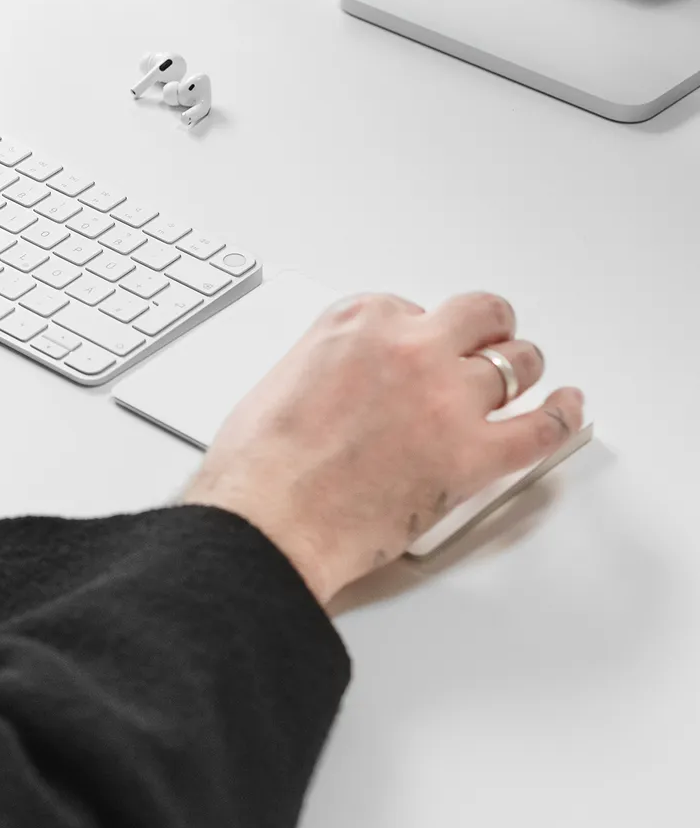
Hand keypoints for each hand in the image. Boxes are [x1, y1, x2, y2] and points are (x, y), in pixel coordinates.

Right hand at [183, 292, 584, 606]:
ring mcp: (447, 398)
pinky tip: (567, 407)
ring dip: (522, 368)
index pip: (413, 309)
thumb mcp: (286, 376)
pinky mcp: (472, 455)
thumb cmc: (261, 463)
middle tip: (488, 341)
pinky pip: (540, 428)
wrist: (268, 518)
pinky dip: (561, 416)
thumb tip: (352, 382)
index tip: (420, 348)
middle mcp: (411, 347)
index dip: (421, 333)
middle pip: (477, 319)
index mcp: (359, 320)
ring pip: (516, 364)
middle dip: (485, 330)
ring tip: (525, 373)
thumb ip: (333, 364)